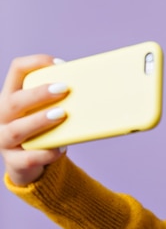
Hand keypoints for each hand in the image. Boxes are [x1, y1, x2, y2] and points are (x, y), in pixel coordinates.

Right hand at [0, 55, 68, 185]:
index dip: (35, 63)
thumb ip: (59, 102)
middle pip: (14, 101)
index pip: (17, 71)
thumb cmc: (41, 132)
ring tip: (62, 115)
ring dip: (40, 121)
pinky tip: (62, 148)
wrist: (28, 165)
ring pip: (17, 129)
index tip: (60, 64)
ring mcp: (5, 140)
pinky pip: (29, 158)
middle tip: (64, 89)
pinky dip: (46, 153)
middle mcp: (3, 117)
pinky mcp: (15, 162)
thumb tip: (94, 92)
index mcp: (11, 97)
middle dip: (39, 94)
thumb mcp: (46, 113)